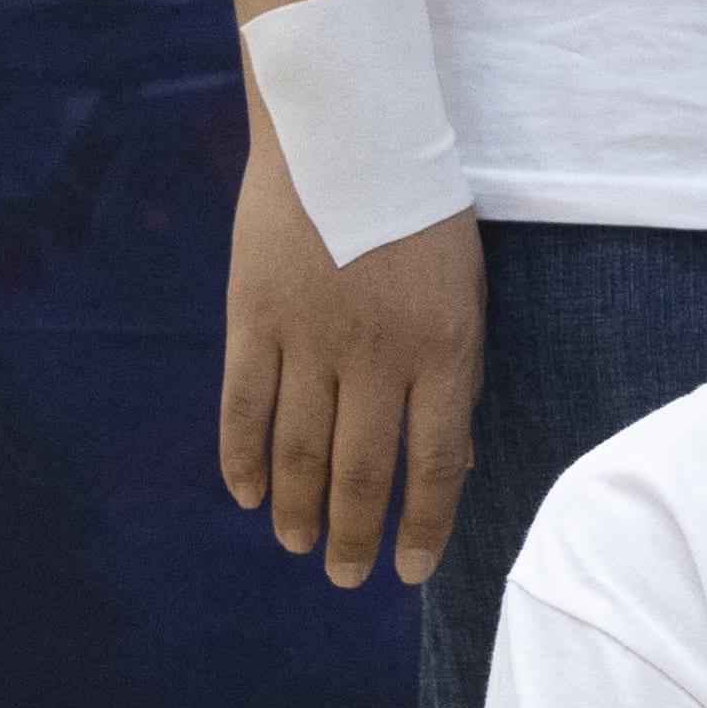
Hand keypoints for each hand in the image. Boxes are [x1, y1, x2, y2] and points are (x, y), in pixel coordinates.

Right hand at [218, 102, 482, 587]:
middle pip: (362, 471)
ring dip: (298, 509)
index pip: (435, 463)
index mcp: (443, 348)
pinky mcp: (254, 319)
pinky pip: (243, 406)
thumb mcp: (465, 292)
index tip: (411, 569)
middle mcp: (376, 354)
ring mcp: (309, 339)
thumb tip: (446, 458)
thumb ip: (454, 373)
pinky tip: (247, 495)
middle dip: (355, 535)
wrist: (350, 131)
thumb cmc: (423, 214)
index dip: (423, 525)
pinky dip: (241, 459)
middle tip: (347, 576)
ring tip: (299, 544)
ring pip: (299, 451)